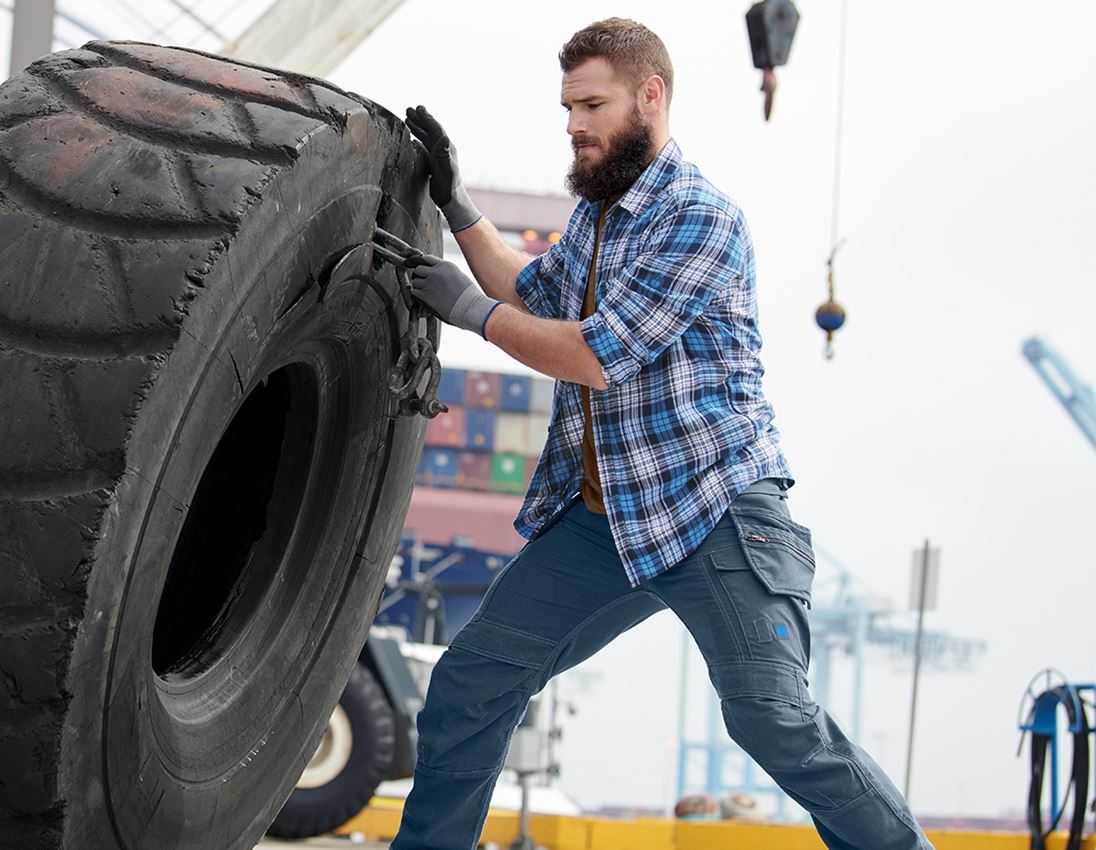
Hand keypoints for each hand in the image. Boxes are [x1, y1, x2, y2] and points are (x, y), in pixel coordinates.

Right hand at [405, 106, 481, 231]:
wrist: (450, 199)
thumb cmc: (449, 185)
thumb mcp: (447, 169)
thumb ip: (445, 153)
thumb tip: (444, 138)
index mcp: (446, 148)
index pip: (436, 128)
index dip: (427, 118)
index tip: (418, 108)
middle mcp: (443, 149)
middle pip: (430, 130)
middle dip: (420, 119)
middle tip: (409, 109)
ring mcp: (438, 155)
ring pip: (427, 137)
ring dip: (418, 128)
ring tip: (407, 119)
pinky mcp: (434, 162)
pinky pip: (425, 147)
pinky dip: (418, 140)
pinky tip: (411, 139)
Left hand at [409, 254, 499, 337]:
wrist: (471, 308)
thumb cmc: (469, 296)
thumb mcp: (459, 277)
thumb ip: (446, 273)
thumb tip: (435, 276)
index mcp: (445, 265)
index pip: (426, 259)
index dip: (419, 263)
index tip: (413, 265)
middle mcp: (436, 272)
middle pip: (418, 269)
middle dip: (419, 276)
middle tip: (423, 284)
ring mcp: (429, 283)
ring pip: (415, 282)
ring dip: (419, 288)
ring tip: (428, 295)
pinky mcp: (425, 296)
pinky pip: (414, 293)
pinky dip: (417, 296)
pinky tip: (424, 300)